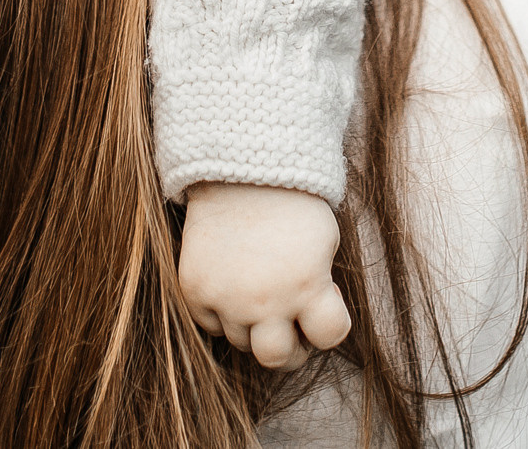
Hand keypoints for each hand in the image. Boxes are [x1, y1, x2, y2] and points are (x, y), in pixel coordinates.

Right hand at [176, 181, 350, 369]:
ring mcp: (226, 298)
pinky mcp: (195, 290)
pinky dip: (222, 313)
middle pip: (278, 358)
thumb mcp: (324, 243)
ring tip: (259, 290)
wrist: (241, 169)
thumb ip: (319, 289)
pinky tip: (233, 283)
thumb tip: (306, 326)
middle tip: (290, 325)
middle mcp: (265, 300)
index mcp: (308, 285)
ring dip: (253, 326)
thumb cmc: (292, 204)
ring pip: (241, 342)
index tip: (326, 303)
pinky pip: (210, 325)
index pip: (330, 337)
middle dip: (290, 347)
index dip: (331, 323)